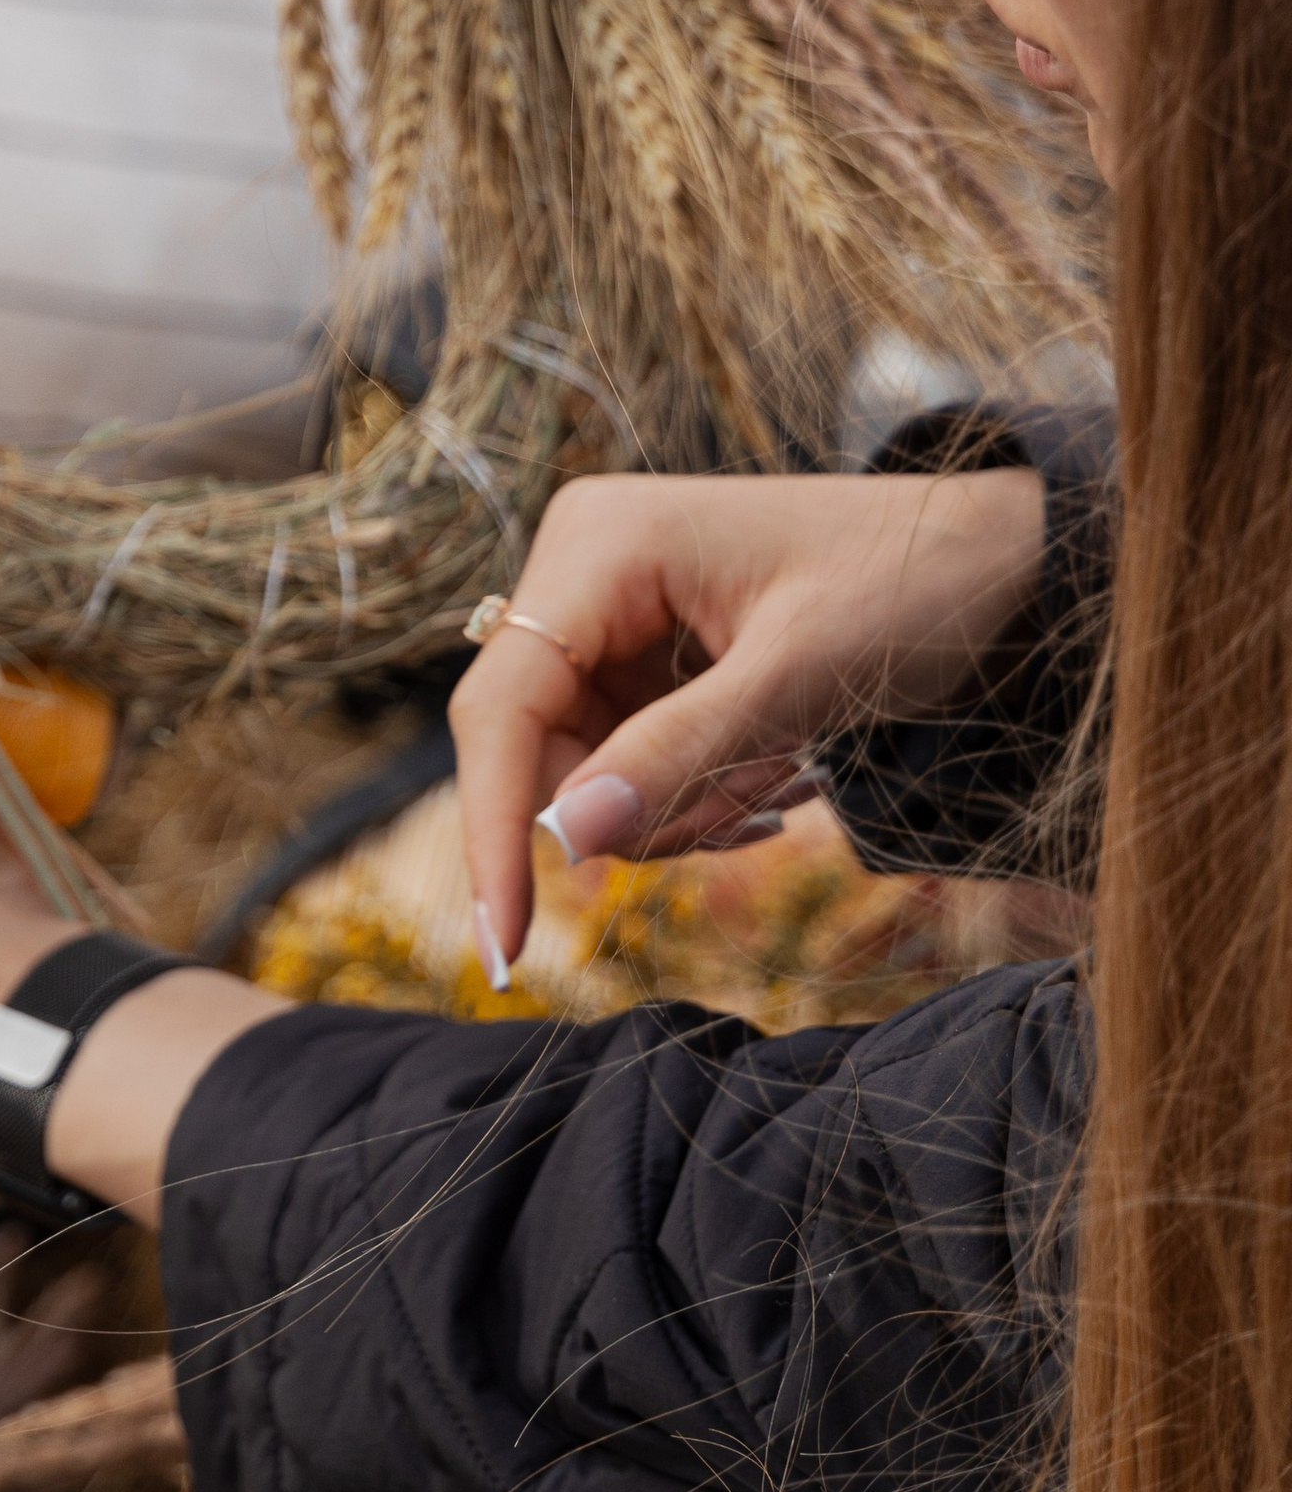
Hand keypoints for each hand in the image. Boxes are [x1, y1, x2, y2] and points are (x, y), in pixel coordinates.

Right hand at [448, 467, 1046, 969]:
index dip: (494, 827)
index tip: (507, 948)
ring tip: (784, 775)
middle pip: (536, 750)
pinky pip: (627, 769)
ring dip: (678, 809)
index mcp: (599, 543)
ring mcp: (611, 621)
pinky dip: (693, 800)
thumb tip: (569, 840)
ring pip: (584, 774)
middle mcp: (584, 573)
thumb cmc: (909, 583)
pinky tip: (774, 775)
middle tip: (752, 814)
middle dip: (634, 813)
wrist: (996, 562)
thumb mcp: (801, 672)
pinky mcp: (643, 664)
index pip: (501, 705)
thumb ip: (682, 751)